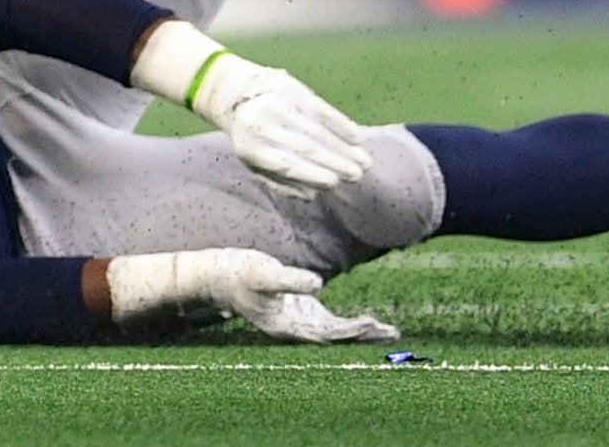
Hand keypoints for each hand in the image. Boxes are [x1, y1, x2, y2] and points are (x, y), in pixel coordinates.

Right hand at [107, 249, 398, 343]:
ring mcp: (295, 320)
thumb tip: (318, 284)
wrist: (216, 274)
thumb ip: (290, 279)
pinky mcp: (295, 310)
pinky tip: (360, 320)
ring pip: (333, 331)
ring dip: (358, 331)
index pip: (325, 332)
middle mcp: (294, 327)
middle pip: (334, 336)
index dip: (349, 330)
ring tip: (385, 330)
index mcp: (286, 325)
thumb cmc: (239, 272)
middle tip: (392, 333)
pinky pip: (325, 321)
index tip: (370, 325)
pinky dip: (345, 322)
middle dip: (362, 335)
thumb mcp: (264, 272)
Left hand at [190, 53, 373, 196]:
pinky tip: (357, 137)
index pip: (286, 164)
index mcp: (251, 148)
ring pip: (317, 129)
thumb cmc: (251, 136)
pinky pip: (321, 108)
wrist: (234, 91)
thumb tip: (311, 195)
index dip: (312, 175)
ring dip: (344, 147)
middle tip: (357, 176)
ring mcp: (277, 104)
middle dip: (335, 163)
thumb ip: (280, 182)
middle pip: (305, 147)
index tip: (335, 183)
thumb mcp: (254, 162)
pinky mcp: (290, 88)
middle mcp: (263, 125)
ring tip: (364, 162)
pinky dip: (341, 124)